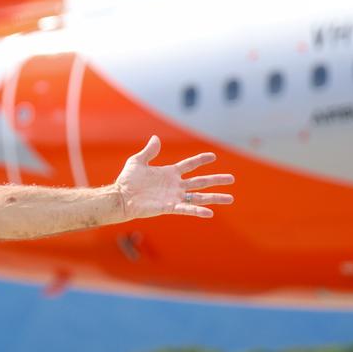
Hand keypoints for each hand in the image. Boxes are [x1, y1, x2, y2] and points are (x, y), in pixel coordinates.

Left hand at [113, 135, 233, 219]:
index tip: (213, 156)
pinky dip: (198, 210)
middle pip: (200, 181)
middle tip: (232, 179)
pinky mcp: (169, 207)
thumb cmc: (127, 180)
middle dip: (216, 180)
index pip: (189, 165)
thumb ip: (149, 151)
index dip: (201, 160)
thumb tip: (156, 138)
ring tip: (231, 198)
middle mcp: (175, 185)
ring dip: (215, 197)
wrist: (120, 197)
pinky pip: (186, 209)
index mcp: (169, 173)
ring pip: (199, 197)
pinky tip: (210, 213)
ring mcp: (173, 196)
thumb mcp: (137, 161)